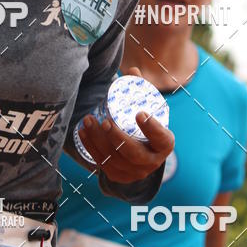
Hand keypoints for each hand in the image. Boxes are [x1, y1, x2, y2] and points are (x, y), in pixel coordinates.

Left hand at [77, 67, 173, 183]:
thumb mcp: (149, 108)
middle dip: (117, 138)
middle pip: (133, 153)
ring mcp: (134, 172)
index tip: (139, 113)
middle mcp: (152, 162)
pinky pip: (102, 164)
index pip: (161, 139)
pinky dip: (90, 147)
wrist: (141, 152)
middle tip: (105, 121)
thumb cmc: (146, 124)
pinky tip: (83, 132)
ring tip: (88, 120)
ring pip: (114, 159)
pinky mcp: (118, 176)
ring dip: (98, 140)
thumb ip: (142, 89)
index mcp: (164, 144)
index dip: (152, 128)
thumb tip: (132, 71)